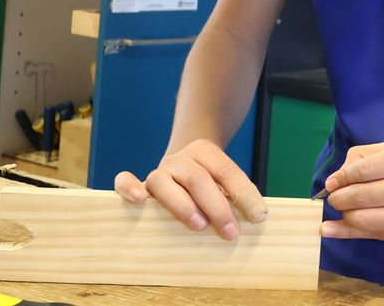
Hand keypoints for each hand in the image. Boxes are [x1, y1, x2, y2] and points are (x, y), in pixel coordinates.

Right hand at [113, 138, 268, 240]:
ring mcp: (158, 170)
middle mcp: (180, 158)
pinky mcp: (139, 184)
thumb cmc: (208, 182)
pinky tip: (138, 200)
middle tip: (231, 232)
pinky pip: (125, 181)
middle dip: (218, 207)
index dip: (244, 194)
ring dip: (183, 205)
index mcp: (205, 150)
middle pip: (198, 178)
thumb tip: (256, 218)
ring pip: (164, 182)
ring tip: (199, 225)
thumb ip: (235, 195)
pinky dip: (129, 187)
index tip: (259, 217)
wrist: (182, 163)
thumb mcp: (224, 182)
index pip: (227, 171)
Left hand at [321, 140, 383, 245]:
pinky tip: (331, 230)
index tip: (332, 182)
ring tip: (344, 208)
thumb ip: (375, 155)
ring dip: (345, 215)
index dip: (341, 177)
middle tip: (334, 196)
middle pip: (361, 196)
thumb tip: (339, 175)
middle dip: (339, 197)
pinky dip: (350, 232)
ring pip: (365, 219)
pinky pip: (377, 235)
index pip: (364, 170)